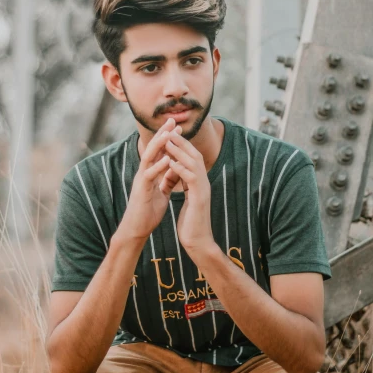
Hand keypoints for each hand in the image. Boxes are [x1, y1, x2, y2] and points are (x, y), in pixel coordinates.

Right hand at [119, 118, 182, 240]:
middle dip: (163, 134)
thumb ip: (167, 180)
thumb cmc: (148, 212)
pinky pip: (149, 175)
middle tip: (172, 120)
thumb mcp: (162, 192)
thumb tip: (175, 169)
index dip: (168, 139)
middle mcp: (144, 172)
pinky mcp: (141, 190)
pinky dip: (158, 167)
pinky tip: (167, 159)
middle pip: (153, 148)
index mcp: (150, 173)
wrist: (137, 229)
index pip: (160, 151)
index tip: (178, 128)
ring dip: (159, 145)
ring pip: (149, 157)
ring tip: (168, 133)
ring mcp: (141, 180)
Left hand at [161, 132, 213, 254]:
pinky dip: (180, 168)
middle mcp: (204, 183)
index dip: (182, 146)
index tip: (170, 135)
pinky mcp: (200, 198)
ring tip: (167, 140)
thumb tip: (181, 177)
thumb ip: (187, 187)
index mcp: (200, 183)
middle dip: (182, 142)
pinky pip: (191, 178)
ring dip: (180, 151)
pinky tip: (170, 161)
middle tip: (170, 130)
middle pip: (195, 155)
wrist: (198, 242)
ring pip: (194, 163)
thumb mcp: (188, 200)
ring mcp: (203, 189)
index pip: (192, 159)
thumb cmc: (191, 224)